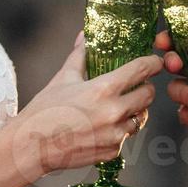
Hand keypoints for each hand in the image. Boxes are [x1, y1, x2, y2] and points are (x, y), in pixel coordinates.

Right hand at [12, 30, 161, 176]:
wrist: (31, 146)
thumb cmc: (45, 109)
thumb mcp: (63, 78)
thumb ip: (80, 55)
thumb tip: (85, 35)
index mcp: (104, 88)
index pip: (142, 70)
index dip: (152, 63)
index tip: (156, 62)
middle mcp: (114, 112)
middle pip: (148, 95)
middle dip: (145, 88)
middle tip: (138, 85)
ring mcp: (115, 134)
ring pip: (140, 117)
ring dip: (135, 110)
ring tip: (119, 106)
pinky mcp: (113, 151)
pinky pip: (126, 136)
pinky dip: (119, 130)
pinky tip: (103, 126)